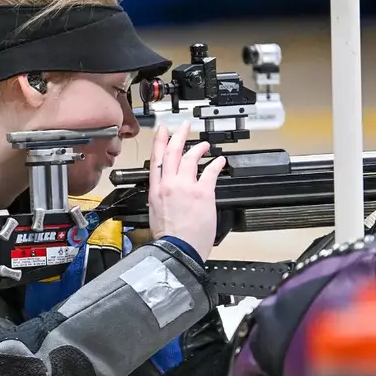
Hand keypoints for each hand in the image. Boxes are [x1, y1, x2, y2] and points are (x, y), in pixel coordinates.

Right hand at [148, 122, 225, 260]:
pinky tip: (220, 161)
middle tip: (184, 126)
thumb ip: (163, 198)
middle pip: (172, 153)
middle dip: (178, 136)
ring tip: (204, 144)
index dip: (159, 142)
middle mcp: (169, 185)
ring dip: (198, 148)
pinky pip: (210, 172)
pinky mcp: (203, 193)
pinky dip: (216, 163)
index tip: (162, 131)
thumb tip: (169, 193)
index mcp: (155, 191)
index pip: (156, 160)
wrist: (177, 249)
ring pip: (190, 158)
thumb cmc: (168, 237)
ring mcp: (186, 187)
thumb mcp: (156, 213)